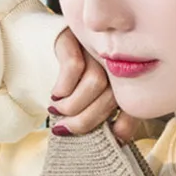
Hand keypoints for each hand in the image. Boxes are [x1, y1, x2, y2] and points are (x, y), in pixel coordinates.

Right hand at [51, 28, 140, 143]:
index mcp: (123, 76)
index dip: (125, 126)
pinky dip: (64, 87)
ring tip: (57, 110)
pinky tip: (56, 93)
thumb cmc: (71, 73)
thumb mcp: (89, 94)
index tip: (107, 137)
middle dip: (86, 120)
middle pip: (110, 96)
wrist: (43, 38)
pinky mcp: (73, 37)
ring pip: (95, 82)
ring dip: (72, 105)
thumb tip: (119, 137)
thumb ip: (107, 114)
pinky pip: (74, 66)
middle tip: (65, 127)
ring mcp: (94, 47)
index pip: (132, 104)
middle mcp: (113, 60)